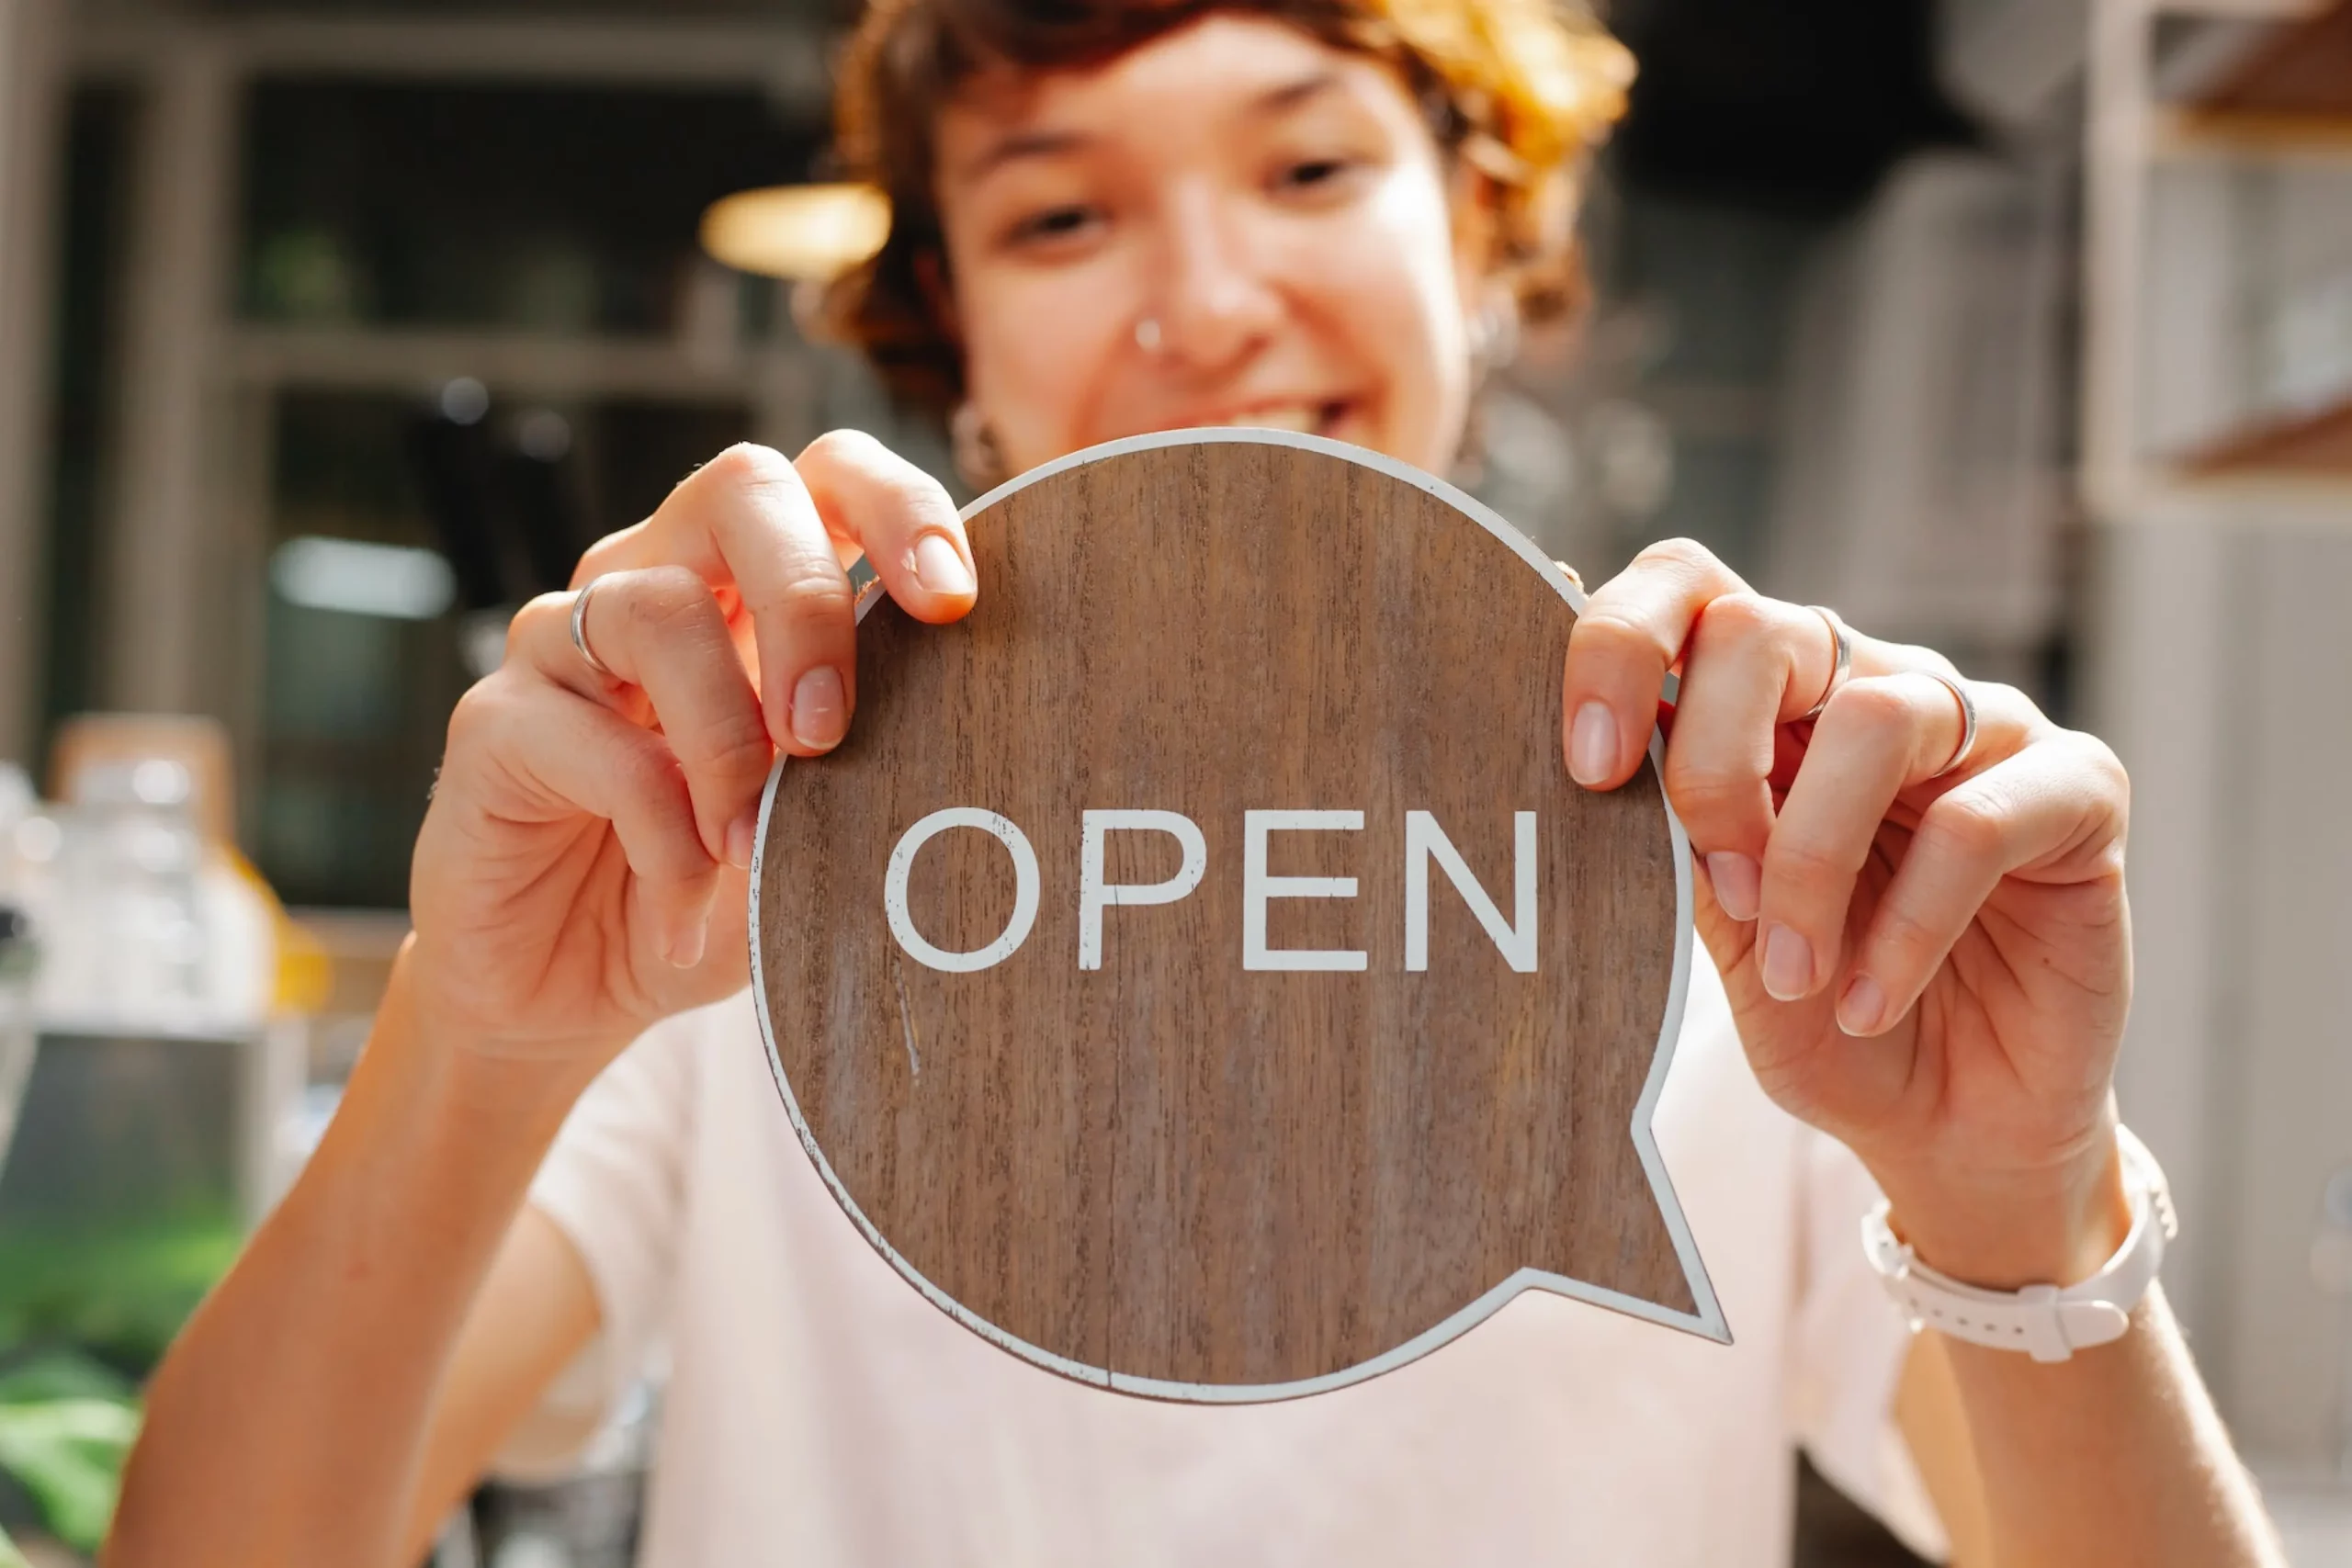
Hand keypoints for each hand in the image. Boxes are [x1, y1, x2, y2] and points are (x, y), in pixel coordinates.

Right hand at [408, 435, 977, 1084]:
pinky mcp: (495, 721)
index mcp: (757, 590)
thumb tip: (965, 765)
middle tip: (828, 728)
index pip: (830, 476)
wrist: (568, 994)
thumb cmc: (714, 899)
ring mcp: (568, 643)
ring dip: (726, 741)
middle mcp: (660, 583)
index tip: (952, 601)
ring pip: (657, 607)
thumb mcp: (822, 842)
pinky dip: (660, 832)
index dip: (898, 508)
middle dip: (807, 598)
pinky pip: (589, 736)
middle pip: (742, 488)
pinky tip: (682, 905)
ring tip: (749, 852)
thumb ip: (881, 780)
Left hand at [1563, 541, 2133, 1288]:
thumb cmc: (1821, 1015)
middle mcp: (1870, 686)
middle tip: (1722, 891)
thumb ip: (1672, 841)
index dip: (1622, 646)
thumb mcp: (1721, 938)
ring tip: (1795, 974)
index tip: (1588, 766)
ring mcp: (1982, 726)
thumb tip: (1597, 761)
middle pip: (1767, 628)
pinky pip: (1976, 821)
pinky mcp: (2079, 790)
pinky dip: (1905, 927)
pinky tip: (1866, 1003)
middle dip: (1714, 765)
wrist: (1950, 1125)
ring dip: (1811, 861)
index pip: (1688, 590)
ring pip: (1876, 716)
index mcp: (1768, 703)